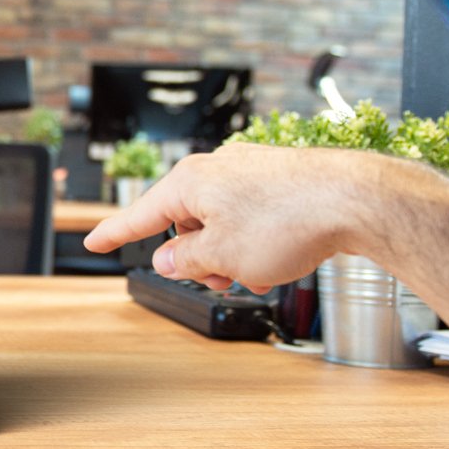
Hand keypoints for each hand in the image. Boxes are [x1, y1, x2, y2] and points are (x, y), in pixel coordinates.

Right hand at [82, 144, 386, 290]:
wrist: (355, 199)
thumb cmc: (289, 221)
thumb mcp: (222, 256)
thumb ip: (185, 260)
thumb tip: (168, 258)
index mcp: (191, 182)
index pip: (141, 213)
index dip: (115, 233)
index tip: (93, 241)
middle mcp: (217, 169)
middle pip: (186, 222)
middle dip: (197, 257)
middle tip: (219, 278)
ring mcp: (250, 172)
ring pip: (222, 223)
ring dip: (229, 255)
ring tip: (257, 274)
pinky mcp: (279, 180)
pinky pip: (250, 217)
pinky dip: (254, 243)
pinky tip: (277, 261)